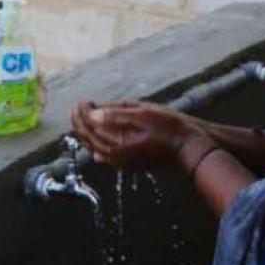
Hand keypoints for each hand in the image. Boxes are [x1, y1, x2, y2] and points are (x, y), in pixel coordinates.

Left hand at [70, 100, 202, 170]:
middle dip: (79, 121)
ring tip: (81, 119)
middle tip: (76, 106)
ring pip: (94, 148)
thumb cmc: (168, 127)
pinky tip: (94, 145)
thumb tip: (93, 113)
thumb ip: (116, 114)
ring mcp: (122, 162)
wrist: (188, 147)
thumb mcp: (143, 113)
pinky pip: (106, 157)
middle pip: (88, 138)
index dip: (82, 111)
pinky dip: (96, 147)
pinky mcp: (129, 164)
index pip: (90, 126)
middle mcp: (116, 156)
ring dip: (86, 133)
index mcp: (117, 143)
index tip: (81, 100)